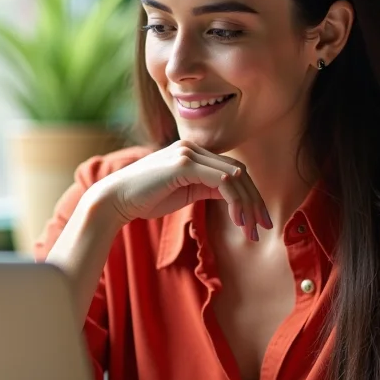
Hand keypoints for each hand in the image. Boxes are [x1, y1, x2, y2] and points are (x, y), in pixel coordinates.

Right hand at [94, 140, 273, 241]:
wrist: (115, 199)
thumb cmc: (145, 199)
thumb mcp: (184, 192)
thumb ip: (207, 188)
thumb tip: (233, 196)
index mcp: (194, 153)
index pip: (233, 171)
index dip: (250, 195)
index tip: (258, 221)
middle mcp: (193, 148)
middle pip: (239, 172)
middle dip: (255, 202)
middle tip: (264, 227)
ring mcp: (188, 153)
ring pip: (234, 177)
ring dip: (248, 206)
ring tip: (251, 231)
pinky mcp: (183, 164)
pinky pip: (221, 182)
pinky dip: (235, 201)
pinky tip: (237, 221)